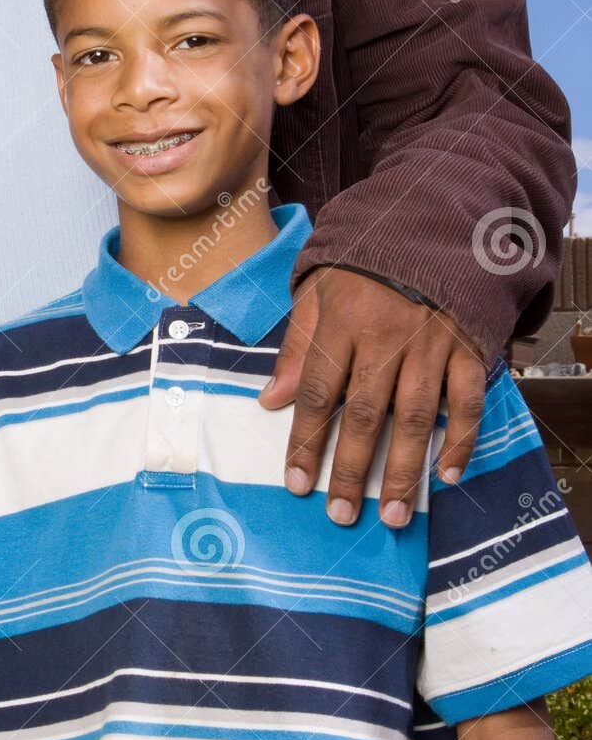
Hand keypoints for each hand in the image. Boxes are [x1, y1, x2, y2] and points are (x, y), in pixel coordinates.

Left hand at [259, 266, 486, 526]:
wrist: (430, 223)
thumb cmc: (363, 264)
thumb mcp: (317, 290)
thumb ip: (296, 346)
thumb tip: (270, 401)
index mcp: (342, 321)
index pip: (317, 389)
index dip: (305, 439)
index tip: (296, 482)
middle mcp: (386, 337)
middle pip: (364, 412)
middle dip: (351, 468)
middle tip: (341, 514)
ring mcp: (431, 344)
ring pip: (416, 415)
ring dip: (404, 470)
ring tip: (394, 516)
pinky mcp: (468, 346)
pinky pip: (467, 400)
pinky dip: (460, 439)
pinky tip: (448, 475)